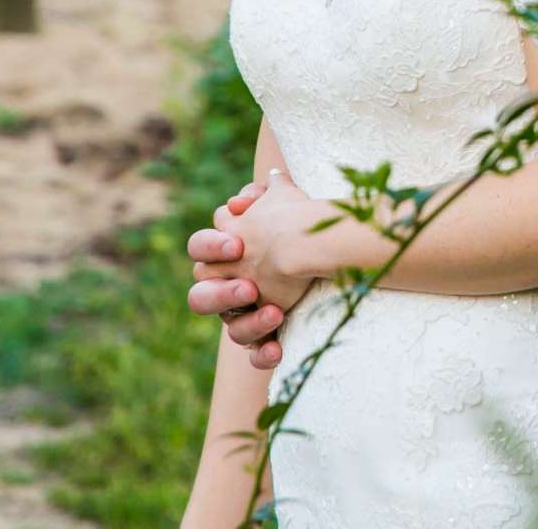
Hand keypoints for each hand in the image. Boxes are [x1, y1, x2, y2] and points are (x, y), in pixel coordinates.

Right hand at [187, 171, 320, 370]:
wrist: (339, 250)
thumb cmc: (308, 224)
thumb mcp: (292, 204)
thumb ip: (275, 192)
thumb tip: (269, 182)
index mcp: (226, 253)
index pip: (199, 248)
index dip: (211, 247)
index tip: (238, 244)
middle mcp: (230, 287)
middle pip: (200, 299)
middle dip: (222, 293)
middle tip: (249, 288)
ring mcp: (247, 316)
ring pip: (232, 330)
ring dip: (250, 323)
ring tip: (276, 313)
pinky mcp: (268, 338)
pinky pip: (256, 355)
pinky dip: (263, 352)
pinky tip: (277, 350)